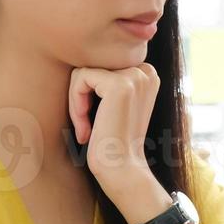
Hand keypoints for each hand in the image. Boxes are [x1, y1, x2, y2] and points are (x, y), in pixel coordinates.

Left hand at [68, 64, 159, 198]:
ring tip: (84, 128)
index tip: (95, 119)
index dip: (91, 91)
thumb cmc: (112, 142)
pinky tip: (85, 128)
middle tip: (86, 126)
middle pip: (93, 66)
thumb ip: (109, 80)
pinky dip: (76, 104)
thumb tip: (78, 53)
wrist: (121, 170)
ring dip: (77, 102)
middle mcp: (145, 71)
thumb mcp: (115, 105)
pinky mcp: (119, 85)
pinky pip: (80, 78)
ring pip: (84, 72)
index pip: (103, 65)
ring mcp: (135, 76)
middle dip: (82, 96)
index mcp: (148, 74)